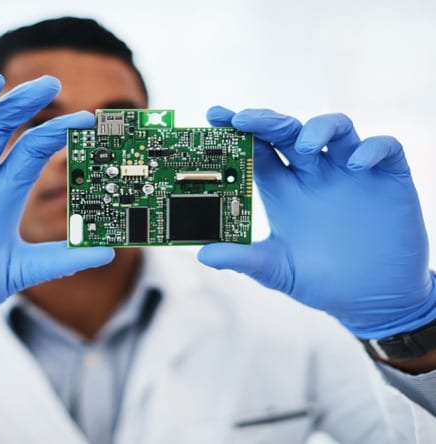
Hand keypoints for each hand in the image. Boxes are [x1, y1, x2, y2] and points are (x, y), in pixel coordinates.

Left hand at [198, 107, 434, 338]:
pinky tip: (356, 167)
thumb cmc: (321, 281)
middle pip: (288, 132)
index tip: (215, 116)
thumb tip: (204, 254)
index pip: (258, 150)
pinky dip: (371, 150)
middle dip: (266, 121)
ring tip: (303, 146)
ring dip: (318, 128)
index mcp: (284, 190)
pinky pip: (384, 148)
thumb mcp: (278, 271)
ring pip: (336, 128)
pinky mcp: (387, 178)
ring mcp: (350, 173)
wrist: (373, 299)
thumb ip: (244, 259)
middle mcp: (314, 174)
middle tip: (244, 119)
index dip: (237, 131)